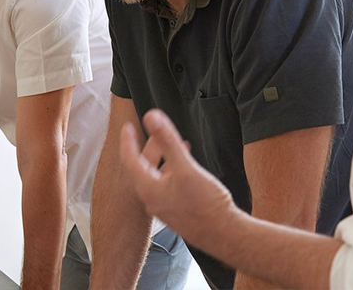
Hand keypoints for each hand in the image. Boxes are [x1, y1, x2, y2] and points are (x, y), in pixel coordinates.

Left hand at [119, 109, 235, 243]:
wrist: (225, 234)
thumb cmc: (206, 204)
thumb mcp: (185, 166)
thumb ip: (167, 140)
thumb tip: (151, 117)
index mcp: (148, 189)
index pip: (129, 160)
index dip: (128, 141)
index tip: (127, 127)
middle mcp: (152, 200)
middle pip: (142, 168)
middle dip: (148, 147)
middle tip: (150, 132)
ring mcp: (163, 207)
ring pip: (156, 177)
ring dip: (163, 159)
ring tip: (173, 144)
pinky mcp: (176, 211)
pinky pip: (166, 186)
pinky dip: (171, 171)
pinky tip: (186, 167)